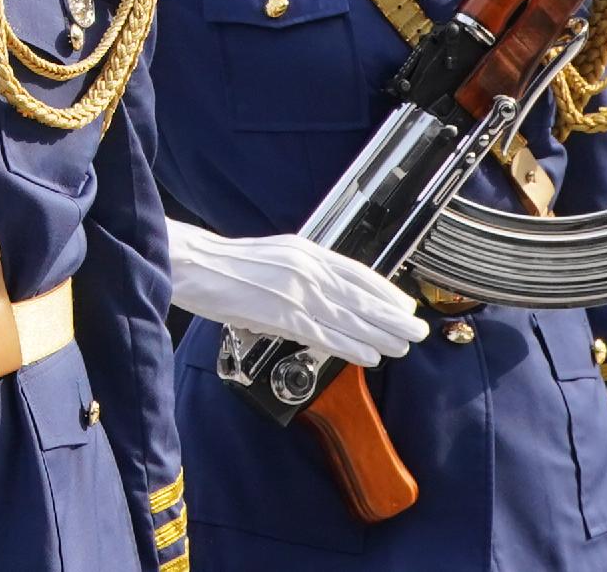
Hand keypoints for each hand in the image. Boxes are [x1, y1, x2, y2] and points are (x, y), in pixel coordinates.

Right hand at [164, 221, 422, 364]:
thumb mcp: (273, 255)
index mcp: (303, 250)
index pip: (356, 272)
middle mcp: (305, 268)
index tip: (403, 306)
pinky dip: (350, 347)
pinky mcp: (281, 314)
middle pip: (360, 297)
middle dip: (393, 318)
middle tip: (417, 331)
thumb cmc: (224, 264)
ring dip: (380, 335)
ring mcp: (294, 292)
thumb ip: (302, 272)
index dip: (385, 292)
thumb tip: (329, 295)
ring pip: (349, 318)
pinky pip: (325, 335)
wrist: (189, 263)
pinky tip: (367, 355)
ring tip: (400, 348)